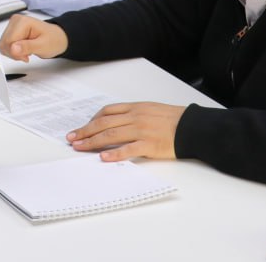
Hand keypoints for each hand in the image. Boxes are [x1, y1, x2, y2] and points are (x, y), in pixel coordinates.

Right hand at [0, 14, 67, 61]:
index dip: (15, 53)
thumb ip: (27, 47)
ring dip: (13, 53)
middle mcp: (15, 21)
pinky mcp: (11, 31)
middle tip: (27, 55)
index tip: (26, 56)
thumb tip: (13, 49)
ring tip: (26, 52)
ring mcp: (12, 25)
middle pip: (4, 43)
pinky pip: (5, 44)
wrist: (57, 38)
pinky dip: (13, 51)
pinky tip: (22, 50)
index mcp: (22, 22)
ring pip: (3, 45)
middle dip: (14, 53)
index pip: (8, 41)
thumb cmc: (53, 40)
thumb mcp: (43, 46)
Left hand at [66, 101, 185, 160]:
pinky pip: (128, 149)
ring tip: (80, 147)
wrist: (192, 127)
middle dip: (85, 131)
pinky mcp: (149, 144)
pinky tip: (103, 157)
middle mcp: (135, 117)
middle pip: (103, 123)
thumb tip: (116, 122)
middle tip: (72, 138)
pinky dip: (114, 153)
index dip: (91, 120)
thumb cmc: (173, 119)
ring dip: (92, 142)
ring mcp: (141, 130)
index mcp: (135, 108)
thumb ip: (133, 113)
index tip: (82, 128)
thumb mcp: (150, 109)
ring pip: (111, 135)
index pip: (107, 112)